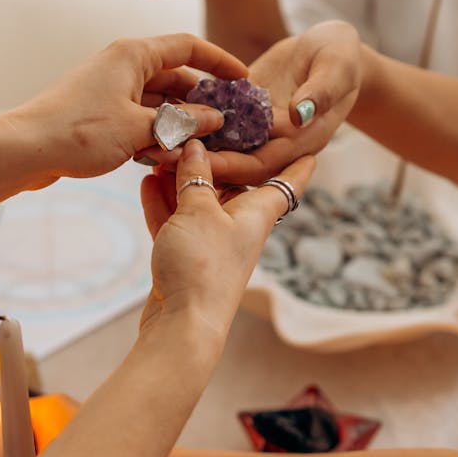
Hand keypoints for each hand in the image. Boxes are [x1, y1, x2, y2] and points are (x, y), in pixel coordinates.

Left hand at [13, 32, 246, 183]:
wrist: (24, 150)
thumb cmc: (79, 132)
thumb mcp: (141, 128)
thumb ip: (183, 122)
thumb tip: (216, 118)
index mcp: (133, 54)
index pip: (189, 46)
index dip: (220, 62)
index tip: (243, 80)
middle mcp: (122, 65)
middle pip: (175, 76)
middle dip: (202, 101)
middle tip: (230, 124)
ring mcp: (110, 89)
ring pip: (158, 101)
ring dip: (180, 122)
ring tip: (204, 146)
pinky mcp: (100, 112)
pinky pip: (140, 117)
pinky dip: (157, 133)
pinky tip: (169, 156)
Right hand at [139, 138, 314, 343]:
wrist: (182, 325)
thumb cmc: (202, 267)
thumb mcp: (198, 211)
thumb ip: (195, 176)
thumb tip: (195, 147)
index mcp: (258, 213)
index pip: (287, 182)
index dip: (299, 164)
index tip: (310, 146)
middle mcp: (239, 227)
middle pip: (233, 185)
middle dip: (214, 160)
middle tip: (197, 131)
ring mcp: (213, 243)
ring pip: (199, 202)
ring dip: (180, 180)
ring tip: (159, 154)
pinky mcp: (187, 258)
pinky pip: (177, 222)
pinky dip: (164, 203)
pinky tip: (147, 183)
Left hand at [140, 22, 361, 185]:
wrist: (335, 48)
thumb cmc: (343, 56)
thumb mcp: (338, 70)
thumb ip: (322, 92)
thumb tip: (301, 112)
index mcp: (299, 139)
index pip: (260, 163)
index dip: (231, 166)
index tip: (202, 165)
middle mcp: (274, 141)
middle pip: (231, 161)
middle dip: (199, 162)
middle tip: (162, 159)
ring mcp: (256, 128)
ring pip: (218, 144)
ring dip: (188, 144)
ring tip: (149, 141)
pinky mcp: (241, 112)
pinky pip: (212, 120)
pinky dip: (190, 120)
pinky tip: (158, 114)